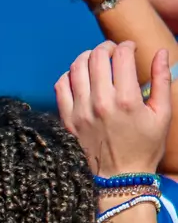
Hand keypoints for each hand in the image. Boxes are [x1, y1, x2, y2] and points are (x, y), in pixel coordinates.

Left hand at [56, 41, 170, 177]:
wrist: (120, 176)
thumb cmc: (145, 145)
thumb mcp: (162, 114)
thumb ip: (161, 80)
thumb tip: (160, 52)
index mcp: (127, 100)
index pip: (121, 56)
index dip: (127, 46)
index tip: (130, 48)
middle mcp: (101, 102)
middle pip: (96, 58)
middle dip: (106, 48)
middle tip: (113, 51)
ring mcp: (80, 111)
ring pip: (76, 68)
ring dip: (86, 57)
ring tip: (96, 59)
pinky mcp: (67, 119)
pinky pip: (61, 87)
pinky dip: (69, 75)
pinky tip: (79, 76)